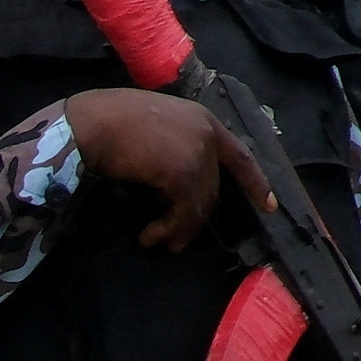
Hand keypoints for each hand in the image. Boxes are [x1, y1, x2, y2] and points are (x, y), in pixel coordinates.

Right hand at [61, 88, 271, 251]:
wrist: (91, 123)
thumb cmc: (108, 120)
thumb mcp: (152, 126)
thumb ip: (172, 144)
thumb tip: (169, 180)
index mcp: (201, 119)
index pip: (239, 154)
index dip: (255, 181)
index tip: (269, 205)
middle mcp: (206, 134)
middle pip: (212, 187)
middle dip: (195, 217)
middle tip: (176, 239)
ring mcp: (197, 152)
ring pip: (200, 202)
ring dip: (179, 228)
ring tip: (157, 241)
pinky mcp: (183, 172)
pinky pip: (185, 211)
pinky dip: (169, 228)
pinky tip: (150, 235)